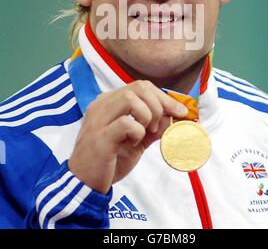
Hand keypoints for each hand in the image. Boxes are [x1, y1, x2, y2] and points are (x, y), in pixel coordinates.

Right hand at [68, 80, 187, 193]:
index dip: (163, 97)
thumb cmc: (110, 159)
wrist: (85, 183)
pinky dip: (137, 132)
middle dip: (159, 104)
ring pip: (130, 99)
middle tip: (159, 126)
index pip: (140, 86)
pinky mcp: (100, 136)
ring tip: (146, 133)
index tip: (180, 111)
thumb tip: (174, 116)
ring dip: (147, 115)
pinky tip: (132, 143)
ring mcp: (99, 119)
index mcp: (109, 102)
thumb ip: (153, 127)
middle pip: (138, 88)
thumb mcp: (136, 141)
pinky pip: (126, 123)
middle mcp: (102, 105)